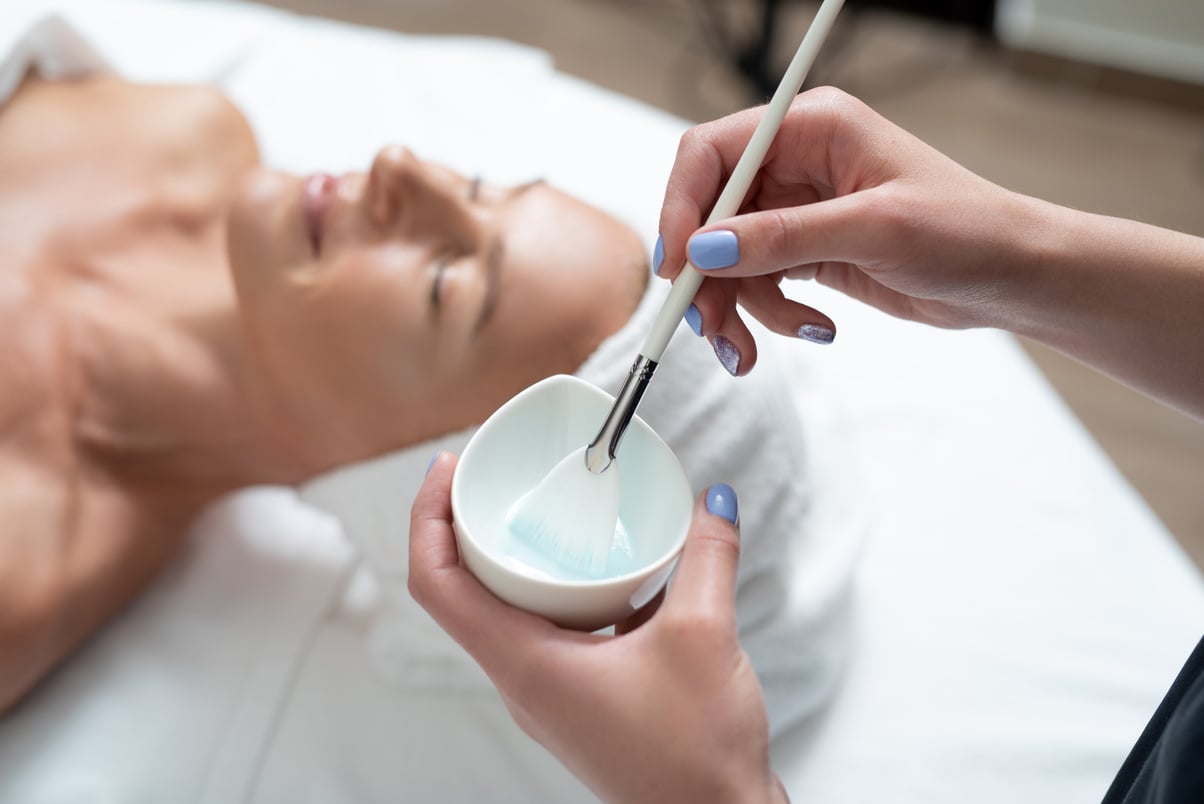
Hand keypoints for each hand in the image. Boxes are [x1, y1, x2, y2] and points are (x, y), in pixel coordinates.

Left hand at [409, 453, 787, 803]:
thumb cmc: (696, 756)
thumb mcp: (703, 636)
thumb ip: (707, 557)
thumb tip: (711, 502)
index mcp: (525, 666)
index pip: (436, 585)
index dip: (427, 518)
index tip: (446, 469)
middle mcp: (525, 680)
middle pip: (464, 592)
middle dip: (467, 527)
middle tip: (490, 476)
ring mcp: (550, 693)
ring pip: (508, 611)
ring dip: (515, 559)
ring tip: (541, 510)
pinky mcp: (580, 698)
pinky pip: (549, 630)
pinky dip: (560, 589)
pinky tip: (606, 567)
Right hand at [657, 86, 1040, 374]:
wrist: (1012, 275)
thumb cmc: (966, 230)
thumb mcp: (874, 229)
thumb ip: (784, 237)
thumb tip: (705, 249)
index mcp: (811, 127)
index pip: (712, 154)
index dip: (683, 208)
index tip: (680, 267)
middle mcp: (797, 162)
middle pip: (710, 215)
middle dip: (707, 277)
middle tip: (712, 328)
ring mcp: (800, 209)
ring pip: (729, 258)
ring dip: (735, 308)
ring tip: (752, 352)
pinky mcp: (808, 250)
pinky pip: (758, 283)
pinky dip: (769, 315)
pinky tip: (815, 327)